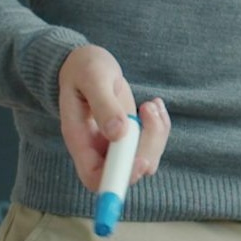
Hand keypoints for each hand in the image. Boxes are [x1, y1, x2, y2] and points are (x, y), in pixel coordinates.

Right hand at [57, 44, 171, 192]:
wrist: (86, 63)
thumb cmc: (83, 68)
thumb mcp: (92, 78)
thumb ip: (103, 104)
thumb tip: (118, 133)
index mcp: (79, 140)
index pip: (96, 178)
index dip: (120, 177)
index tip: (141, 160)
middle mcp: (97, 148)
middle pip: (127, 172)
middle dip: (148, 148)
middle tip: (148, 111)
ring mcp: (115, 144)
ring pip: (145, 158)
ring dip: (157, 134)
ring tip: (151, 104)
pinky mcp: (131, 135)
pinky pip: (153, 143)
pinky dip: (160, 126)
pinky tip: (154, 104)